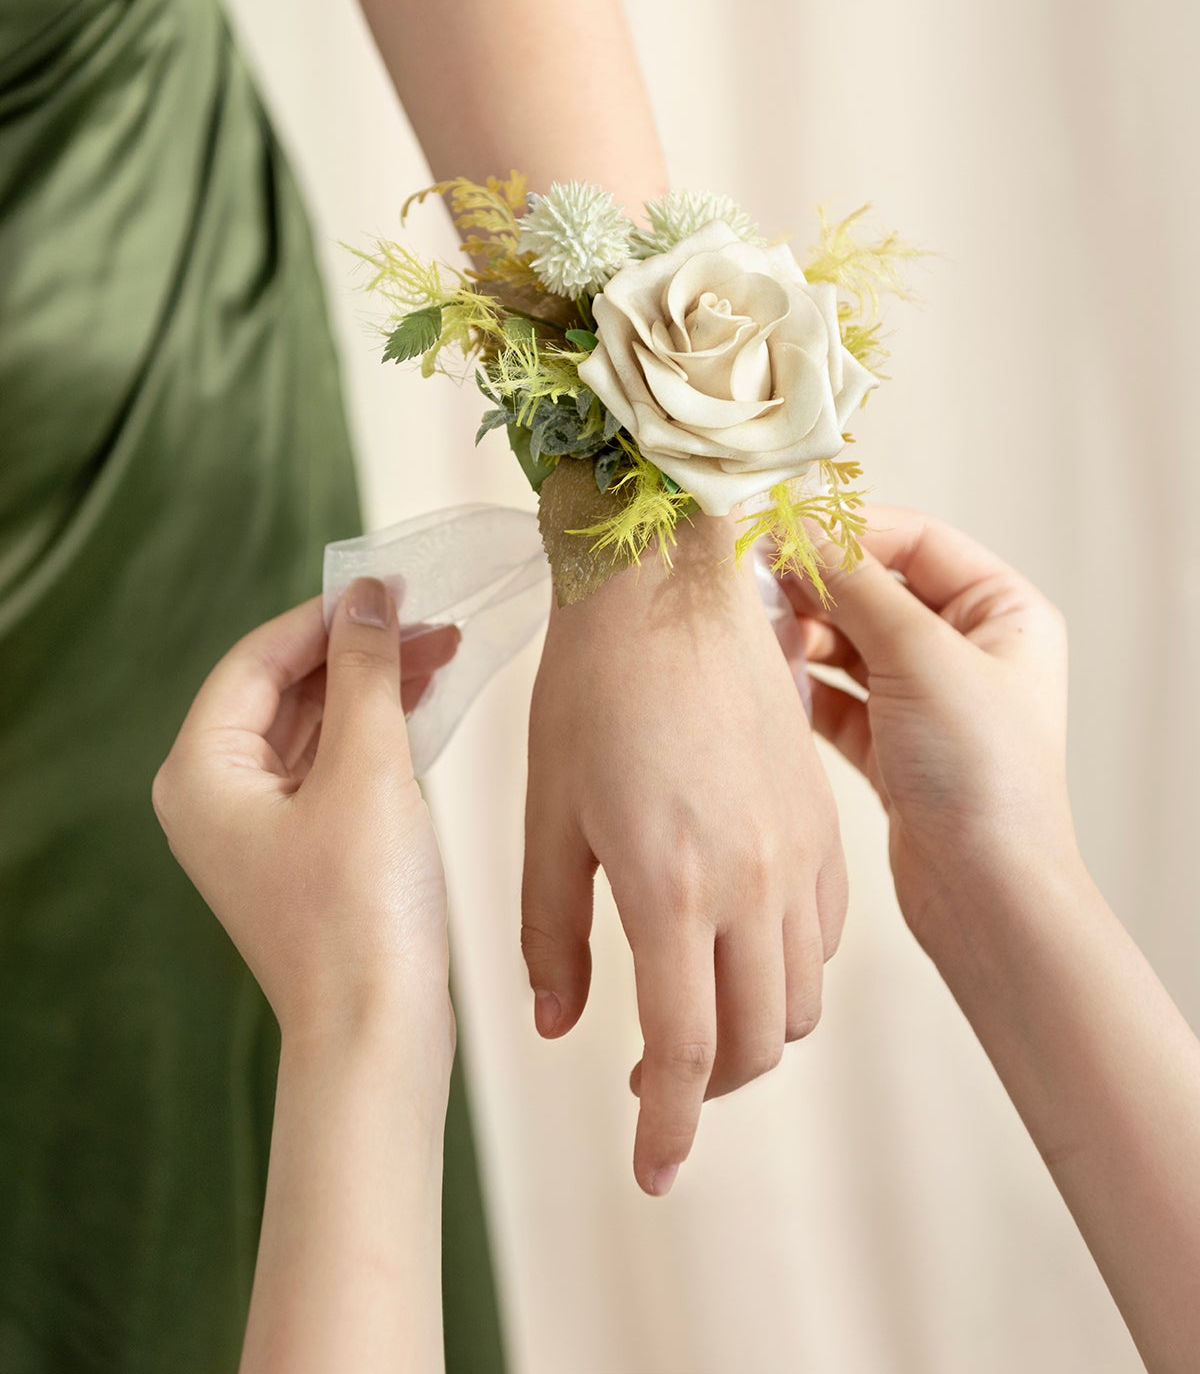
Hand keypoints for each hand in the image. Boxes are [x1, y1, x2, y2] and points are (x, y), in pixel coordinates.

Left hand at [152, 579, 458, 1050]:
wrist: (378, 1033)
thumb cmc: (363, 911)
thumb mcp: (368, 769)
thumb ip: (365, 673)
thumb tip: (367, 598)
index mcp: (202, 773)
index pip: (256, 660)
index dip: (325, 616)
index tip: (390, 586)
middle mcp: (215, 797)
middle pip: (284, 689)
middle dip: (357, 650)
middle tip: (430, 618)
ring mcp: (258, 827)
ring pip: (314, 724)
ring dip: (374, 685)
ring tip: (442, 649)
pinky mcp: (301, 850)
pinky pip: (332, 764)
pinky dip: (376, 729)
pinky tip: (424, 701)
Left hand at [525, 516, 846, 1197]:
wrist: (669, 586)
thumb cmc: (590, 689)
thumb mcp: (547, 813)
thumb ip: (551, 930)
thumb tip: (557, 1026)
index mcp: (670, 887)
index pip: (680, 1052)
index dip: (663, 1127)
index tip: (649, 1170)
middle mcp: (751, 882)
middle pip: (752, 1043)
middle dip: (705, 1089)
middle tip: (657, 1090)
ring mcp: (798, 851)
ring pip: (801, 998)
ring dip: (753, 1035)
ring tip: (699, 1023)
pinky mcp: (822, 818)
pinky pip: (827, 933)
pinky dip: (791, 971)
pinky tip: (744, 949)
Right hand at [782, 505, 1073, 944]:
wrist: (987, 897)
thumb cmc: (980, 774)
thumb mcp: (919, 655)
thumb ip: (854, 585)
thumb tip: (797, 527)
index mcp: (1004, 612)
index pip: (916, 541)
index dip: (848, 531)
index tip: (781, 529)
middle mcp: (972, 650)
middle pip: (878, 590)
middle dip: (817, 586)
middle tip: (756, 584)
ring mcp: (931, 701)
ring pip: (853, 644)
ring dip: (806, 636)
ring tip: (760, 637)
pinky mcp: (895, 749)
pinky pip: (839, 697)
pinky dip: (805, 687)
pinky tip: (769, 683)